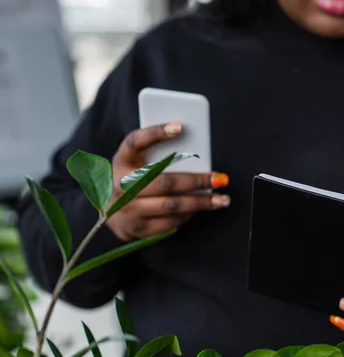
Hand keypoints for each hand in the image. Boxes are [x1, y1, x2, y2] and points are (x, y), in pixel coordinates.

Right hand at [107, 122, 230, 241]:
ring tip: (221, 199)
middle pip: (165, 181)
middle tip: (220, 179)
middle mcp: (120, 184)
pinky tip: (200, 209)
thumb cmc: (133, 179)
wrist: (108, 211)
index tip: (180, 127)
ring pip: (172, 205)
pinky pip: (170, 222)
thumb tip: (197, 154)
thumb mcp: (137, 162)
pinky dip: (188, 215)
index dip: (156, 133)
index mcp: (122, 160)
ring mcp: (126, 209)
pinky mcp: (136, 229)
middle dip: (197, 181)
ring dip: (201, 202)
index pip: (135, 141)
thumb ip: (158, 155)